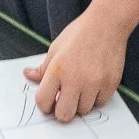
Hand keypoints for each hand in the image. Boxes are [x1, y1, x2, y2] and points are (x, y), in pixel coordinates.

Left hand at [25, 8, 127, 122]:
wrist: (106, 23)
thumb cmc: (79, 33)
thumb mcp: (56, 48)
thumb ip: (42, 68)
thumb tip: (28, 75)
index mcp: (57, 70)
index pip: (43, 101)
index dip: (45, 105)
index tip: (49, 103)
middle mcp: (75, 79)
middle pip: (64, 114)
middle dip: (62, 111)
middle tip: (64, 101)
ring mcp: (94, 83)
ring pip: (83, 110)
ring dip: (80, 103)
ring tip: (81, 87)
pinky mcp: (110, 84)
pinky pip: (100, 103)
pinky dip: (96, 98)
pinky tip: (94, 84)